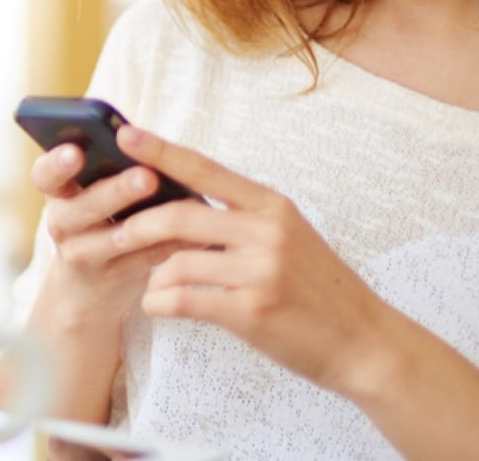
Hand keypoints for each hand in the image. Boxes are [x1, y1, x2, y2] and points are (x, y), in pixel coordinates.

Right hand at [29, 144, 191, 322]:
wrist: (88, 287)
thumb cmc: (98, 218)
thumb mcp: (89, 191)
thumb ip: (106, 164)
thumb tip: (138, 135)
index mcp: (57, 192)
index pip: (44, 175)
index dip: (56, 164)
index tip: (76, 152)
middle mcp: (62, 224)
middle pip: (82, 208)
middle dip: (116, 192)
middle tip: (146, 177)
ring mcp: (84, 255)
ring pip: (115, 239)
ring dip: (149, 223)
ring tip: (179, 208)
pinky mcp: (113, 279)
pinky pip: (145, 260)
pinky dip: (173, 245)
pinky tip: (200, 232)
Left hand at [110, 125, 396, 396]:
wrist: (364, 342)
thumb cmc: (320, 290)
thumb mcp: (291, 238)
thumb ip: (243, 220)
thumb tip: (184, 206)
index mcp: (273, 206)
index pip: (206, 169)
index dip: (161, 151)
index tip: (125, 135)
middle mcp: (267, 231)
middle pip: (180, 215)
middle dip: (137, 226)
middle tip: (114, 235)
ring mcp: (260, 271)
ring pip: (177, 262)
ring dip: (151, 276)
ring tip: (150, 287)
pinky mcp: (252, 310)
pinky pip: (185, 300)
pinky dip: (160, 303)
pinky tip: (157, 306)